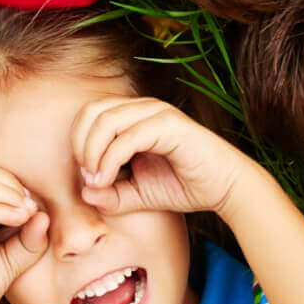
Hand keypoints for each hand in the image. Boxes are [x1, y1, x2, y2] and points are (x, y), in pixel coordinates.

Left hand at [71, 96, 255, 217]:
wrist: (225, 188)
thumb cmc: (183, 186)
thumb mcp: (137, 194)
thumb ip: (110, 195)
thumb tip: (84, 192)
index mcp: (133, 116)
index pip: (89, 115)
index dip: (77, 143)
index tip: (86, 177)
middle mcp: (143, 108)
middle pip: (92, 111)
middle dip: (80, 144)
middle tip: (88, 176)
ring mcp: (157, 113)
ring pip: (106, 119)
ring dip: (92, 152)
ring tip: (97, 179)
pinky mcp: (170, 125)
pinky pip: (128, 136)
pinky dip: (110, 158)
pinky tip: (108, 179)